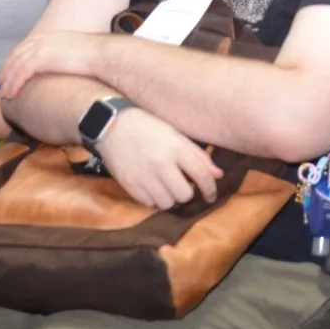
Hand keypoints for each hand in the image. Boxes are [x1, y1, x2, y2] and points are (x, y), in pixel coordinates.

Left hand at [0, 30, 101, 97]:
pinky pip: (21, 73)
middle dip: (7, 68)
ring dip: (8, 81)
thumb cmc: (98, 56)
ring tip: (3, 94)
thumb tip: (72, 66)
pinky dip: (14, 84)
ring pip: (16, 65)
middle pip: (18, 54)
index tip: (10, 65)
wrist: (102, 55)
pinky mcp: (40, 59)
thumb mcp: (80, 52)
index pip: (28, 45)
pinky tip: (11, 95)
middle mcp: (43, 39)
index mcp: (53, 36)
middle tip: (0, 81)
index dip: (17, 56)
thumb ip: (70, 56)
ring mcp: (40, 48)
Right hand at [98, 107, 222, 208]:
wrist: (112, 124)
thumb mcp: (175, 134)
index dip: (210, 189)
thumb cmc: (148, 126)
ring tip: (166, 187)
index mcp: (177, 147)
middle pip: (185, 194)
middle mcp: (162, 163)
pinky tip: (152, 187)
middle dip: (187, 192)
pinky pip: (149, 204)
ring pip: (167, 203)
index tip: (210, 195)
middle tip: (182, 185)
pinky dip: (153, 199)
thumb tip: (217, 175)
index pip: (202, 175)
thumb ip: (198, 155)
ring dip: (170, 198)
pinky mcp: (130, 184)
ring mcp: (144, 176)